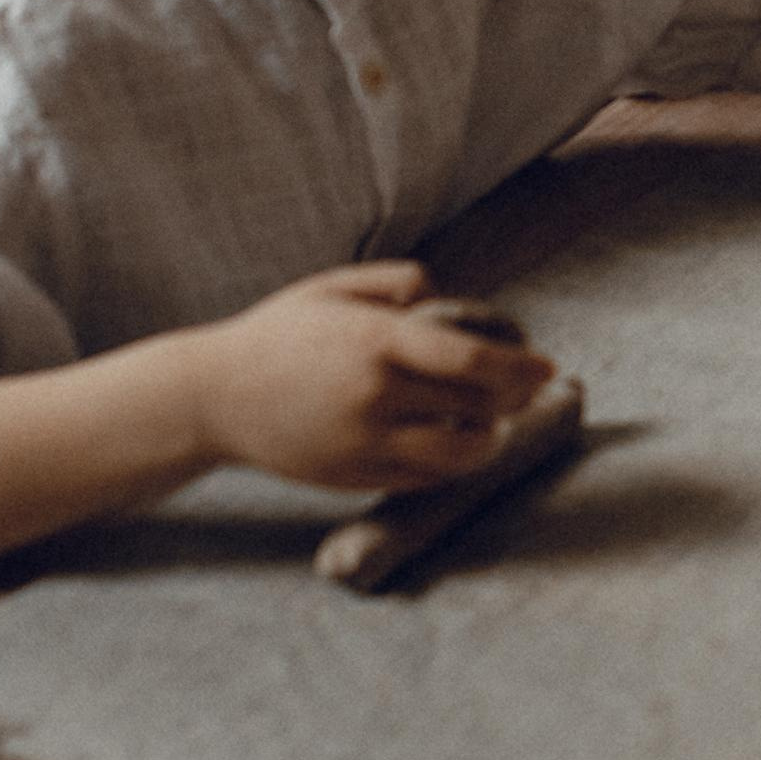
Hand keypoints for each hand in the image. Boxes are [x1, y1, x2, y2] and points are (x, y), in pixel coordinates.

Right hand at [193, 262, 552, 491]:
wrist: (213, 395)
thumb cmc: (280, 333)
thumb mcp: (334, 288)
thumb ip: (397, 282)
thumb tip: (446, 295)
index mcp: (375, 341)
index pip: (470, 361)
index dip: (519, 367)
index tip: (547, 366)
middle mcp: (374, 394)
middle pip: (473, 406)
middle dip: (513, 400)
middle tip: (529, 391)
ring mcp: (363, 441)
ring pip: (456, 454)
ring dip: (488, 441)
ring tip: (493, 425)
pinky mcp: (352, 475)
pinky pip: (422, 478)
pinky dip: (449, 464)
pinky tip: (452, 444)